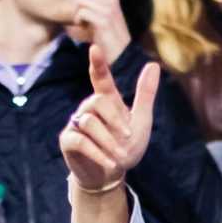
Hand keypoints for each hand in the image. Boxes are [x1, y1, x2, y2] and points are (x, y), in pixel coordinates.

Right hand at [59, 44, 161, 193]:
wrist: (110, 174)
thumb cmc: (126, 145)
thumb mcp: (141, 121)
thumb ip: (145, 94)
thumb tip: (153, 63)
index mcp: (107, 100)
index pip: (101, 78)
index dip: (98, 63)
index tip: (95, 48)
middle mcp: (89, 108)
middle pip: (97, 101)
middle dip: (114, 119)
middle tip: (128, 136)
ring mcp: (76, 124)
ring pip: (88, 123)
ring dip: (108, 141)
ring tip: (121, 156)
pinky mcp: (68, 141)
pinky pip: (80, 141)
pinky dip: (97, 153)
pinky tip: (111, 163)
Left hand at [67, 0, 130, 59]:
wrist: (121, 55)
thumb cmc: (106, 38)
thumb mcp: (101, 18)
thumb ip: (91, 6)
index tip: (79, 10)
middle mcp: (112, 0)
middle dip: (74, 4)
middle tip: (77, 18)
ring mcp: (109, 10)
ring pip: (80, 0)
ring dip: (75, 12)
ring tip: (80, 22)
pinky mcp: (104, 21)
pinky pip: (82, 12)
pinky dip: (77, 20)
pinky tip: (82, 27)